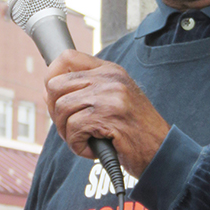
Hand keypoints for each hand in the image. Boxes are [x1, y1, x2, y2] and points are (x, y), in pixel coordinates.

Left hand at [45, 50, 169, 178]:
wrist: (161, 151)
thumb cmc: (136, 130)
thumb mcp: (116, 100)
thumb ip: (88, 90)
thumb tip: (49, 91)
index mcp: (111, 71)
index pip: (68, 57)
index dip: (51, 75)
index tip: (53, 96)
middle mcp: (110, 79)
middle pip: (56, 86)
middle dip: (56, 113)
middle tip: (70, 128)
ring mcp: (110, 96)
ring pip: (61, 109)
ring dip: (68, 133)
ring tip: (85, 140)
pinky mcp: (108, 116)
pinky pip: (73, 129)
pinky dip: (77, 146)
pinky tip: (93, 149)